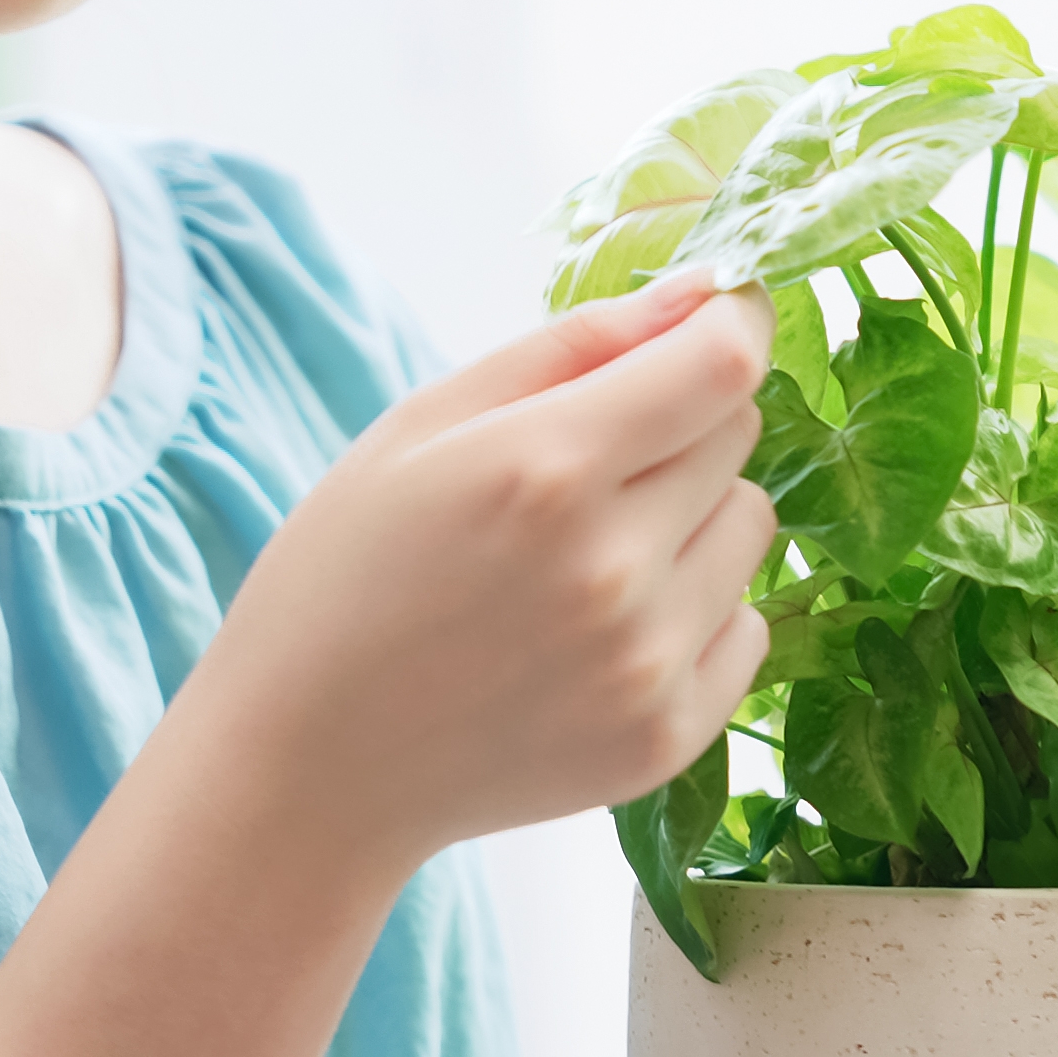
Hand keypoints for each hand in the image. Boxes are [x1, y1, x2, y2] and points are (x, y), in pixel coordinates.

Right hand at [199, 269, 778, 860]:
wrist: (307, 769)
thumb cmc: (346, 576)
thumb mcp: (424, 424)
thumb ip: (574, 344)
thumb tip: (705, 288)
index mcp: (545, 469)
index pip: (725, 362)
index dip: (732, 323)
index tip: (714, 319)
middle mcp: (613, 568)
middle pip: (738, 435)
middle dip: (682, 422)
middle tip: (589, 464)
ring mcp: (646, 664)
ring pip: (750, 527)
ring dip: (694, 518)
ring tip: (589, 555)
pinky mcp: (666, 739)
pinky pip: (747, 627)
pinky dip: (698, 613)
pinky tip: (604, 631)